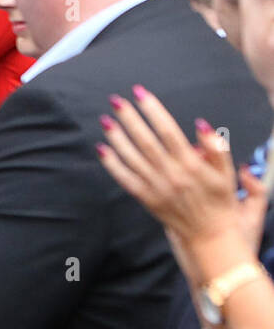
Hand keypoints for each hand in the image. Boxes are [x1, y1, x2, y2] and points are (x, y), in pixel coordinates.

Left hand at [98, 84, 246, 242]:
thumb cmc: (220, 201)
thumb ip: (216, 149)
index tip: (140, 93)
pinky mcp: (146, 199)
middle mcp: (171, 175)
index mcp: (191, 165)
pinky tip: (102, 148)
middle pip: (145, 141)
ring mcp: (157, 188)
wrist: (211, 236)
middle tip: (115, 100)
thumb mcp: (226, 174)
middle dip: (129, 118)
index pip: (168, 131)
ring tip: (105, 119)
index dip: (153, 110)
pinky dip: (112, 164)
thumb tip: (202, 124)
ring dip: (116, 137)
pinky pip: (125, 179)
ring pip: (132, 158)